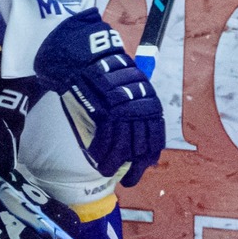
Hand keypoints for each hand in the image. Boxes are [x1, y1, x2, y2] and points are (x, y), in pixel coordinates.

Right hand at [34, 9, 164, 186]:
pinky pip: (105, 140)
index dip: (147, 158)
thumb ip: (131, 111)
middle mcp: (140, 106)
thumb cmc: (102, 74)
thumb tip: (133, 138)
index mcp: (150, 101)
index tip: (140, 168)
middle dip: (134, 168)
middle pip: (141, 147)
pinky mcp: (105, 111)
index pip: (155, 137)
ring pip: (123, 148)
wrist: (82, 58)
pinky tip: (96, 160)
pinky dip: (100, 154)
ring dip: (113, 164)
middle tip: (127, 180)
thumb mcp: (125, 90)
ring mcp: (123, 109)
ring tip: (106, 171)